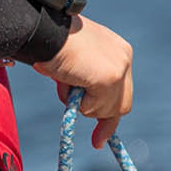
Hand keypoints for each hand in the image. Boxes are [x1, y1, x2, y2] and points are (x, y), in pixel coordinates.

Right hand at [31, 15, 132, 146]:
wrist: (47, 29)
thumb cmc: (51, 40)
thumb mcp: (74, 61)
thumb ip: (83, 79)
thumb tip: (79, 99)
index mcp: (117, 50)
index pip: (122, 89)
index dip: (110, 110)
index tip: (101, 139)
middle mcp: (123, 58)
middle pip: (121, 105)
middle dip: (106, 121)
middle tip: (97, 141)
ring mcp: (119, 68)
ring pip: (106, 110)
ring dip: (82, 105)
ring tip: (64, 80)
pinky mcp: (109, 78)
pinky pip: (94, 108)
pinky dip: (78, 103)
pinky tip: (68, 80)